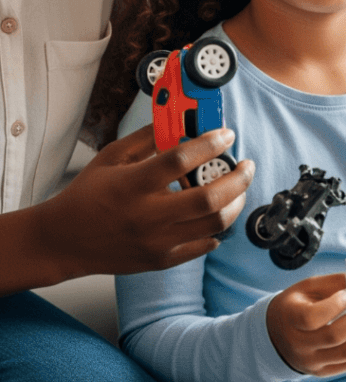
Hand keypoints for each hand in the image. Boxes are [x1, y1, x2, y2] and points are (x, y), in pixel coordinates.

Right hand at [38, 125, 253, 277]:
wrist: (62, 241)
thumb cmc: (87, 195)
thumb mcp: (111, 157)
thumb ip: (147, 138)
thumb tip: (180, 122)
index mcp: (134, 185)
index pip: (181, 160)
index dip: (211, 144)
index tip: (227, 135)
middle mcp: (147, 215)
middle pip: (210, 199)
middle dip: (238, 178)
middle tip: (246, 166)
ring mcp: (156, 241)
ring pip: (214, 224)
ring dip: (235, 202)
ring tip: (238, 188)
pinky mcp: (160, 260)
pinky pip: (202, 246)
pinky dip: (217, 230)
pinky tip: (218, 215)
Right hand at [266, 273, 345, 375]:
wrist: (276, 336)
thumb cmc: (296, 305)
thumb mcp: (307, 287)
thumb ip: (333, 283)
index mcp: (291, 319)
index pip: (312, 318)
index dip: (334, 305)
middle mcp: (300, 346)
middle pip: (336, 337)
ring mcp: (312, 363)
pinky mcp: (323, 372)